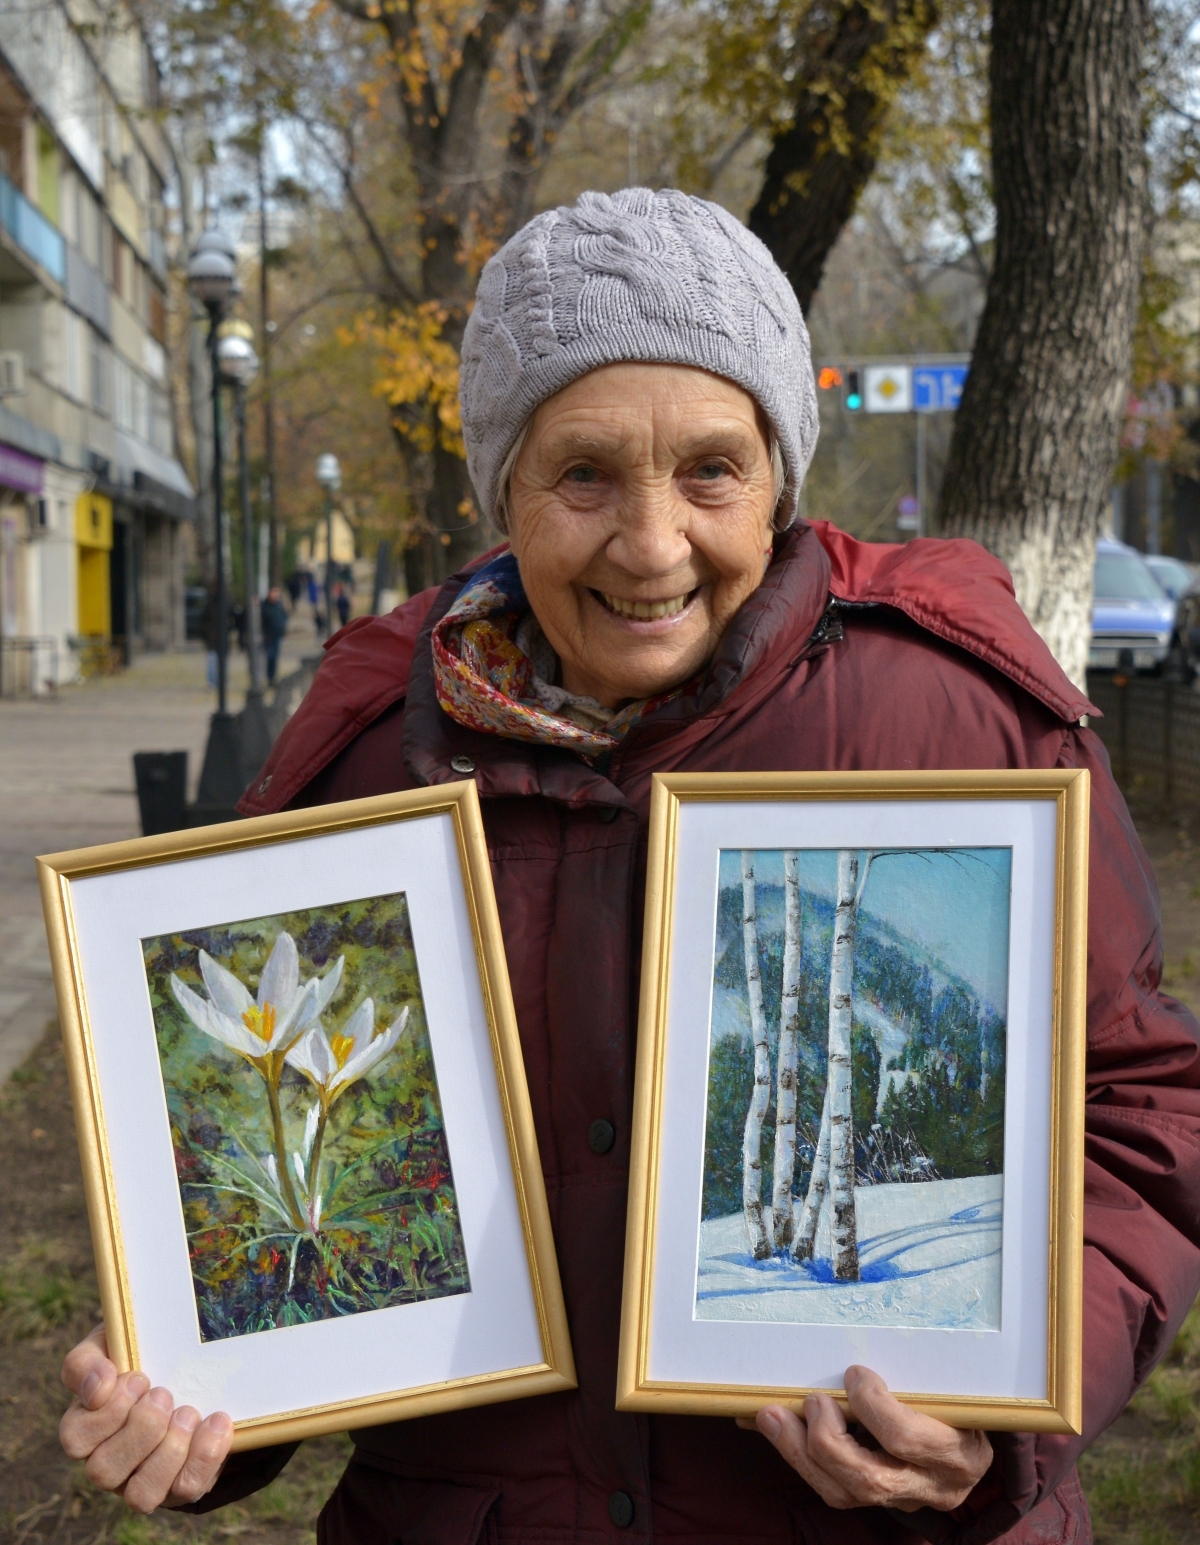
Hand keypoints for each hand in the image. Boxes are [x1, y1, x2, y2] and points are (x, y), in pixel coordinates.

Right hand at [60, 1324, 233, 1511]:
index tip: (140, 1378)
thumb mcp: (110, 1343)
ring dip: (168, 1452)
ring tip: (188, 1411)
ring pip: (140, 1495)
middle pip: (104, 1471)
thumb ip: (87, 1361)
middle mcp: (108, 1463)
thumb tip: (98, 1385)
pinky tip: (217, 1421)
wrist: (192, 1362)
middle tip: (164, 1394)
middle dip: (140, 1429)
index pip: (76, 1439)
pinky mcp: (180, 1487)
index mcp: (85, 1429)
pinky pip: (187, 1489)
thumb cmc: (139, 1352)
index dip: (109, 1411)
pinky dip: (204, 1455)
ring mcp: (143, 1480)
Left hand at [738, 1365, 992, 1512]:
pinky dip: (800, 1459)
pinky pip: (833, 1491)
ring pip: (844, 1494)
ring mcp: (904, 1501)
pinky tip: (778, 1430)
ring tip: (771, 1416)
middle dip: (827, 1439)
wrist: (971, 1442)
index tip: (854, 1373)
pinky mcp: (878, 1504)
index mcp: (960, 1453)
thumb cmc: (956, 1399)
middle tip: (811, 1400)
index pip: (909, 1439)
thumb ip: (912, 1373)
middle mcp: (934, 1488)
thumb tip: (850, 1354)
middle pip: (870, 1480)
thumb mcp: (948, 1385)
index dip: (873, 1407)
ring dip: (798, 1452)